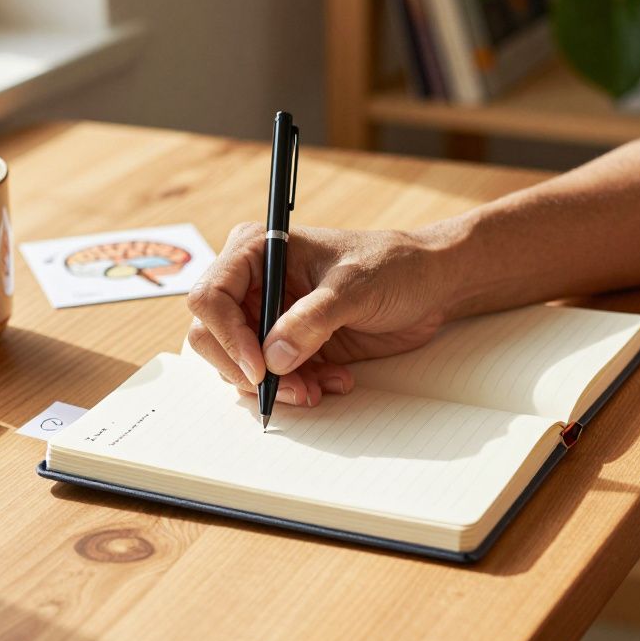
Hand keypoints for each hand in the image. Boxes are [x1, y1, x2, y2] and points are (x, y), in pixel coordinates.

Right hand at [186, 223, 453, 405]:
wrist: (428, 286)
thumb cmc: (393, 267)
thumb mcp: (354, 288)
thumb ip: (312, 320)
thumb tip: (273, 357)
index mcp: (256, 251)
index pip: (211, 297)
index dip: (227, 336)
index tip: (259, 367)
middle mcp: (254, 285)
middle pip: (213, 337)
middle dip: (247, 370)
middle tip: (289, 389)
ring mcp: (270, 317)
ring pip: (240, 365)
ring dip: (276, 386)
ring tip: (318, 389)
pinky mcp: (290, 346)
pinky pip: (273, 378)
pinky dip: (298, 388)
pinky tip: (334, 381)